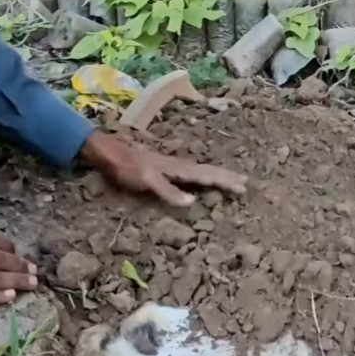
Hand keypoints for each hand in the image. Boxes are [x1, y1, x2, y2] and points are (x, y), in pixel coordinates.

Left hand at [79, 131, 247, 206]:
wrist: (109, 154)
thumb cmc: (127, 169)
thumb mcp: (148, 181)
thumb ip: (169, 191)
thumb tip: (193, 201)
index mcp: (179, 169)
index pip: (207, 176)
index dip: (224, 182)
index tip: (242, 187)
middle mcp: (179, 166)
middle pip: (208, 171)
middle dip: (226, 177)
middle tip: (245, 182)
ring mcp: (173, 167)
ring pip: (202, 171)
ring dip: (218, 175)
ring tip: (231, 179)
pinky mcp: (166, 170)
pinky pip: (192, 173)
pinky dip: (203, 176)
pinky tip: (203, 179)